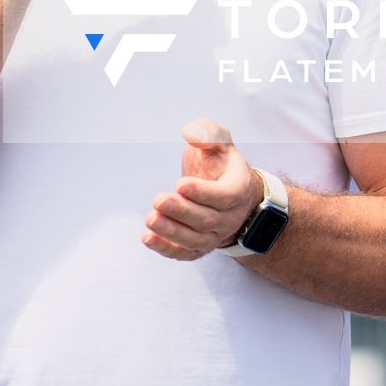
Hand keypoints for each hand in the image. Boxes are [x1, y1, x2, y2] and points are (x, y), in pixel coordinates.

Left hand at [142, 119, 261, 261]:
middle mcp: (230, 216)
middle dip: (182, 211)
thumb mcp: (218, 139)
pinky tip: (148, 238)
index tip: (179, 183)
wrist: (227, 190)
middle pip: (207, 220)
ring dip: (172, 232)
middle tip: (159, 200)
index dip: (203, 192)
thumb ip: (208, 132)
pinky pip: (185, 253)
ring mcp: (215, 235)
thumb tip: (192, 135)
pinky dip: (166, 249)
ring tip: (150, 219)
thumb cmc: (219, 161)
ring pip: (196, 240)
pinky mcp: (199, 246)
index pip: (225, 196)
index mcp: (238, 188)